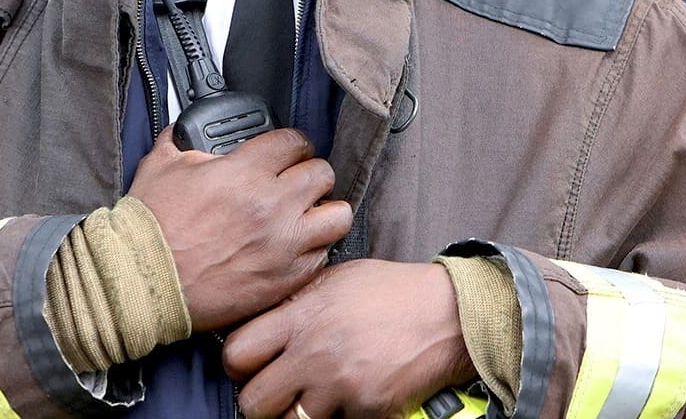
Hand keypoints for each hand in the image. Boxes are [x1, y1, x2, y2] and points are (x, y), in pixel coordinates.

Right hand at [129, 128, 351, 330]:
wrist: (138, 282)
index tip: (288, 152)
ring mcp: (283, 245)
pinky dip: (313, 250)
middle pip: (323, 173)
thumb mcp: (159, 166)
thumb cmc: (148, 229)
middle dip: (310, 173)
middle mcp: (272, 205)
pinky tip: (295, 248)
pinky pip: (323, 257)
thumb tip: (185, 131)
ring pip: (337, 215)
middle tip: (296, 182)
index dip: (292, 144)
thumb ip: (181, 140)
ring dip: (324, 211)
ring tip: (308, 214)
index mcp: (245, 172)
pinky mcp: (284, 279)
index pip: (295, 141)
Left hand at [223, 260, 474, 418]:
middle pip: (253, 400)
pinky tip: (351, 393)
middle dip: (261, 397)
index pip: (237, 352)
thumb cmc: (394, 292)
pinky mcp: (365, 410)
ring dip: (297, 412)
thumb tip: (265, 321)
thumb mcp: (337, 279)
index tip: (249, 362)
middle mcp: (315, 353)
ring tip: (315, 394)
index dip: (238, 361)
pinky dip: (340, 414)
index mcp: (303, 316)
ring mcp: (340, 386)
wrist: (448, 313)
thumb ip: (298, 302)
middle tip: (277, 388)